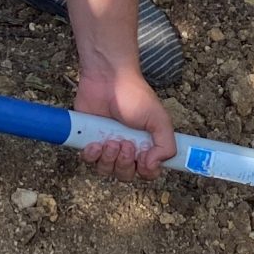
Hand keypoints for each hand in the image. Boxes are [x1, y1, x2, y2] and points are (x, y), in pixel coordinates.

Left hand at [75, 62, 175, 184]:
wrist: (107, 79)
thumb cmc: (134, 96)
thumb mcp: (159, 120)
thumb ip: (166, 145)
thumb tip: (154, 165)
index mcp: (146, 145)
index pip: (148, 172)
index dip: (145, 171)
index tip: (143, 159)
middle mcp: (126, 148)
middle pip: (125, 174)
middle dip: (124, 164)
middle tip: (125, 144)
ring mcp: (106, 145)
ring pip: (106, 170)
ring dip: (109, 160)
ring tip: (111, 141)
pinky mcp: (88, 140)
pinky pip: (88, 161)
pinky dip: (91, 155)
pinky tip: (95, 142)